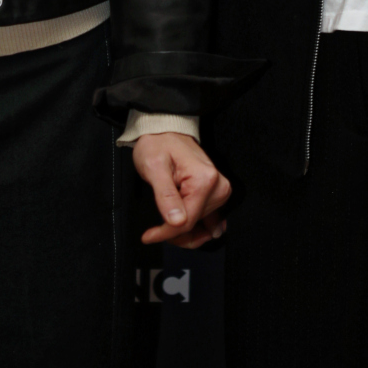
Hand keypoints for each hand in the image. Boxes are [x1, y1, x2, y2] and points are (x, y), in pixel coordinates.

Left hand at [132, 131, 231, 249]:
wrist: (165, 131)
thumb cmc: (157, 144)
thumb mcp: (154, 167)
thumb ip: (166, 195)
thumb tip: (178, 222)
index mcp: (205, 180)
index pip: (187, 221)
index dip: (166, 233)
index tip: (148, 236)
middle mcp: (218, 186)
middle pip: (196, 225)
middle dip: (174, 233)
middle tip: (154, 230)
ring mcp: (219, 190)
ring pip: (202, 226)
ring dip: (184, 233)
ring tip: (164, 227)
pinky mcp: (217, 192)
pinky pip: (210, 220)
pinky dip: (196, 229)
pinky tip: (184, 229)